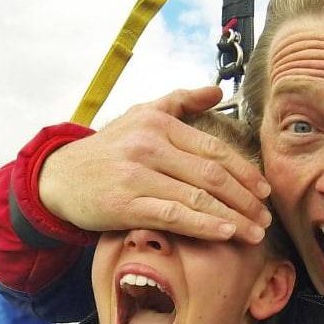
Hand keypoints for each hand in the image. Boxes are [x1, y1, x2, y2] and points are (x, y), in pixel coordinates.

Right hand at [38, 87, 271, 242]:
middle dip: (245, 198)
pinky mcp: (125, 205)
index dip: (244, 171)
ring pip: (197, 197)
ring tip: (254, 232)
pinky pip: (174, 215)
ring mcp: (137, 176)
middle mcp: (149, 146)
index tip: (264, 190)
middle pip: (211, 174)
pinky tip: (225, 233)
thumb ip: (179, 101)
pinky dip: (204, 225)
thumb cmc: (105, 150)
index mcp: (158, 124)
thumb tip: (217, 91)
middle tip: (265, 216)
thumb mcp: (138, 115)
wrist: (58, 177)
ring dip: (232, 217)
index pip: (213, 149)